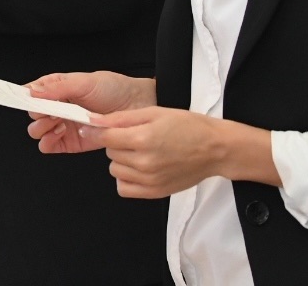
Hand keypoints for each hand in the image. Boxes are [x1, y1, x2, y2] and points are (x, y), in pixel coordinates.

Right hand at [26, 71, 156, 152]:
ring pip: (40, 131)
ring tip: (57, 124)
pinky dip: (48, 143)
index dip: (28, 98)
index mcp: (58, 89)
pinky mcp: (74, 142)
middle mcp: (60, 107)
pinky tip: (56, 136)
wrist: (138, 106)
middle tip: (49, 114)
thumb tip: (32, 90)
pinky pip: (52, 146)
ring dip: (42, 129)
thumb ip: (57, 86)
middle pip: (34, 115)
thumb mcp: (84, 81)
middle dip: (37, 116)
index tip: (26, 101)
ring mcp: (65, 125)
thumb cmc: (115, 89)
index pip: (33, 94)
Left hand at [89, 108, 278, 198]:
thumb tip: (92, 121)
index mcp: (143, 139)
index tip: (98, 127)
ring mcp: (149, 180)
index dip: (98, 130)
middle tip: (137, 136)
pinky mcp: (155, 193)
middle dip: (117, 143)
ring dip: (122, 160)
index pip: (104, 137)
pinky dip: (127, 178)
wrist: (215, 149)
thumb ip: (120, 118)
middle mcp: (144, 162)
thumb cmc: (188, 127)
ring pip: (115, 170)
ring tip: (142, 151)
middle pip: (109, 153)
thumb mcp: (153, 113)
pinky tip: (140, 168)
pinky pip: (124, 189)